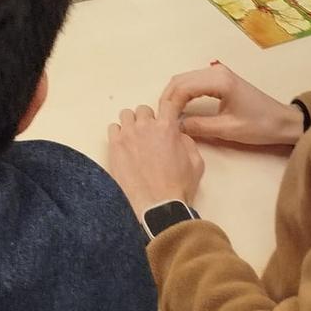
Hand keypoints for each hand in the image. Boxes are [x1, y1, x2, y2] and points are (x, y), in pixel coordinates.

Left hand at [107, 105, 204, 219]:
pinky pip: (113, 128)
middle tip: (150, 135)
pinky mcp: (114, 145)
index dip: (167, 110)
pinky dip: (118, 133)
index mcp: (167, 128)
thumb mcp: (197, 163)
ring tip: (135, 139)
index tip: (166, 116)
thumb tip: (178, 134)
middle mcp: (145, 126)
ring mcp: (128, 134)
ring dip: (132, 124)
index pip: (166, 104)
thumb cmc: (178, 187)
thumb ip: (188, 142)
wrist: (158, 206)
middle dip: (148, 120)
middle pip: (143, 110)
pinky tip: (124, 146)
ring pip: (126, 115)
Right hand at [158, 62, 305, 148]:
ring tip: (168, 114)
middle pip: (180, 80)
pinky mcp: (219, 79)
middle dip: (168, 98)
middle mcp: (216, 71)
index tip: (163, 120)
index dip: (170, 104)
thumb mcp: (229, 130)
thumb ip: (200, 127)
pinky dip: (183, 93)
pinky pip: (193, 82)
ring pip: (184, 79)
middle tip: (161, 118)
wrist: (283, 122)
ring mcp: (218, 73)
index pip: (183, 87)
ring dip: (174, 95)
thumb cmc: (259, 126)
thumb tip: (175, 126)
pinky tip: (180, 107)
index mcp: (219, 81)